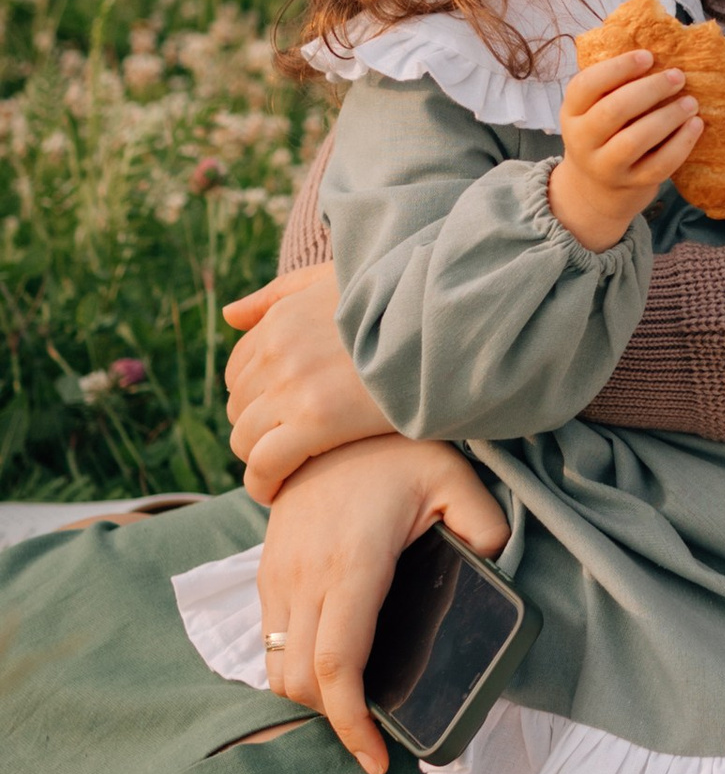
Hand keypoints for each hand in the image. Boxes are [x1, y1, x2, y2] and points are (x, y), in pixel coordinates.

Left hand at [223, 262, 387, 503]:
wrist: (447, 328)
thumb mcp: (333, 282)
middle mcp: (278, 351)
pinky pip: (265, 464)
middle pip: (238, 407)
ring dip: (260, 458)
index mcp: (281, 320)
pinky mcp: (317, 422)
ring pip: (245, 439)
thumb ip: (278, 293)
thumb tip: (229, 314)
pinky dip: (263, 483)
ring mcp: (294, 386)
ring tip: (287, 470)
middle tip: (291, 444)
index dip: (257, 397)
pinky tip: (277, 492)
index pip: (237, 370)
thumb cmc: (399, 307)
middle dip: (259, 428)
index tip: (281, 414)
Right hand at [253, 436, 507, 773]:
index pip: (338, 667)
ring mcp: (278, 574)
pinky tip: (332, 667)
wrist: (329, 411)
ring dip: (310, 697)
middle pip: (300, 682)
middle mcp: (305, 576)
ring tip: (355, 707)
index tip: (377, 761)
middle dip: (334, 722)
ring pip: (276, 667)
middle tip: (376, 737)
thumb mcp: (456, 480)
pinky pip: (269, 639)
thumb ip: (485, 529)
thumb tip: (496, 571)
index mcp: (352, 565)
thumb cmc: (400, 450)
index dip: (353, 725)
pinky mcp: (266, 570)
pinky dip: (294, 666)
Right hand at [550, 47, 702, 251]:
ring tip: (690, 101)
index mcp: (572, 112)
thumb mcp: (594, 108)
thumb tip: (657, 47)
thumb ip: (614, 84)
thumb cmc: (604, 132)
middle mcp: (582, 141)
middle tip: (677, 76)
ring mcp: (606, 166)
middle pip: (613, 111)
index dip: (618, 68)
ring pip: (635, 140)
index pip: (586, 85)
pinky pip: (659, 165)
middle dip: (649, 89)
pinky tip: (696, 125)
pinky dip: (681, 144)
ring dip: (667, 117)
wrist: (597, 186)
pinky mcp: (632, 184)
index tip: (648, 56)